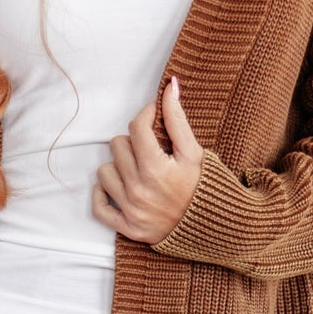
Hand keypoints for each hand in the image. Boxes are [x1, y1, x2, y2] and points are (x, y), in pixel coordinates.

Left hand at [93, 76, 203, 244]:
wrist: (213, 227)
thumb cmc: (204, 187)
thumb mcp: (194, 152)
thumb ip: (178, 119)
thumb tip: (169, 85)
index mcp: (156, 169)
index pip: (136, 127)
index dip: (145, 115)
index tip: (153, 116)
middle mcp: (138, 190)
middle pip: (117, 146)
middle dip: (133, 143)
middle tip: (151, 149)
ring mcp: (130, 210)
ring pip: (104, 172)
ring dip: (118, 167)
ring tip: (138, 170)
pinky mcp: (126, 227)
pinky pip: (98, 207)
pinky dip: (103, 195)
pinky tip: (118, 187)